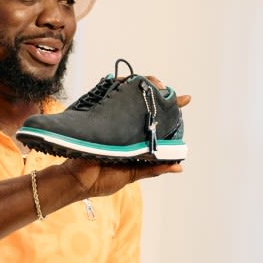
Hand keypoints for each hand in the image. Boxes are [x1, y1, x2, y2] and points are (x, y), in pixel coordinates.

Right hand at [60, 88, 191, 197]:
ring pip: (129, 96)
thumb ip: (154, 168)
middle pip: (144, 104)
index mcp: (136, 141)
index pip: (157, 122)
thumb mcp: (132, 174)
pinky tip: (129, 82)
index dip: (171, 109)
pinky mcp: (98, 115)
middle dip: (156, 91)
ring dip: (140, 86)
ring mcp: (112, 120)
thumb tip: (179, 167)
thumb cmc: (102, 180)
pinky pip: (110, 97)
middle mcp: (125, 127)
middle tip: (164, 88)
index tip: (186, 99)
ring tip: (151, 83)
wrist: (76, 179)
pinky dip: (119, 86)